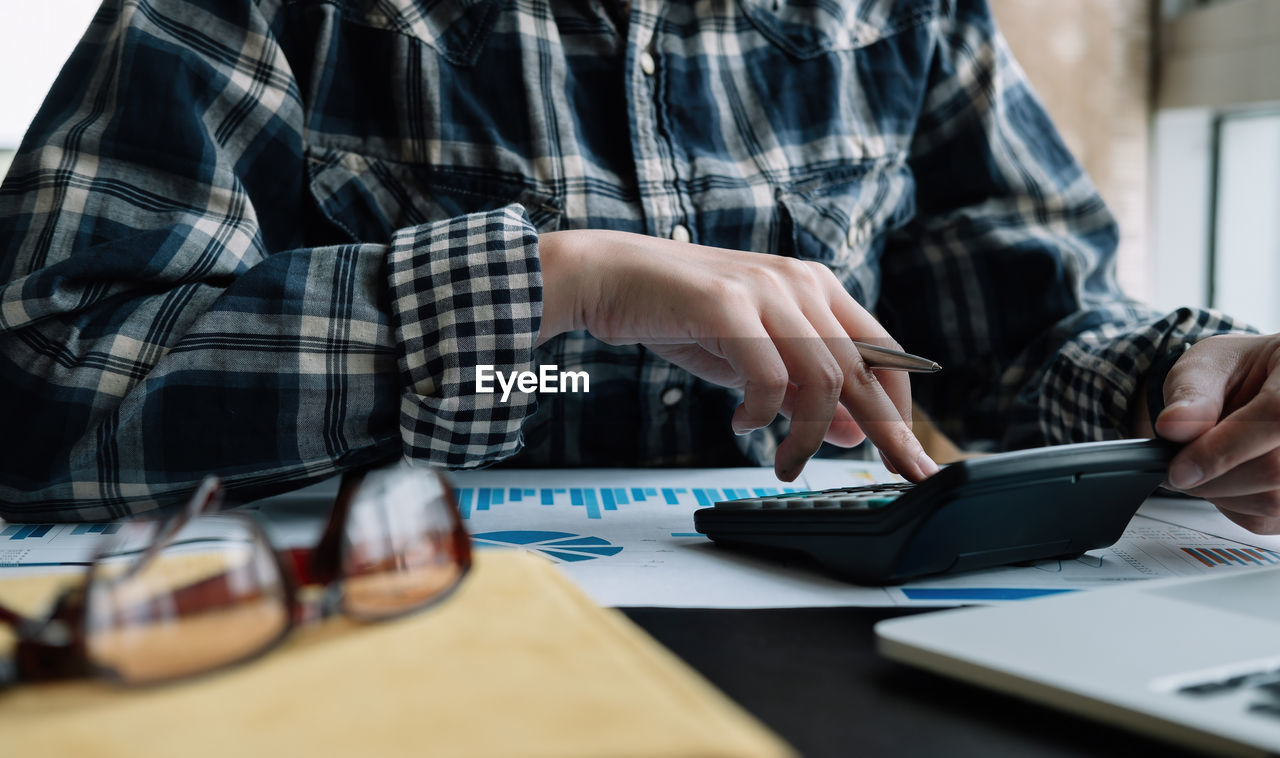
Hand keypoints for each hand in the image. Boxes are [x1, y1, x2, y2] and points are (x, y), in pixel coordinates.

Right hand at [537, 229, 937, 481]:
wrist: (614, 278)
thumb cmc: (684, 316)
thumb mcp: (755, 357)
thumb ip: (803, 388)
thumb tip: (853, 431)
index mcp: (816, 287)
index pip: (883, 351)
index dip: (900, 406)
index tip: (907, 454)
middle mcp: (801, 283)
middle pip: (863, 370)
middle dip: (883, 431)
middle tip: (891, 474)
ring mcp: (767, 291)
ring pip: (822, 380)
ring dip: (808, 435)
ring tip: (784, 462)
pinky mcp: (729, 306)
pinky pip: (769, 378)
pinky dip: (761, 413)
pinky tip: (741, 423)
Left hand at [1145, 334, 1279, 533]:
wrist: (1252, 388)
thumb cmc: (1236, 373)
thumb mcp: (1206, 366)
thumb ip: (1191, 394)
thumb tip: (1174, 427)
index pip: (1275, 417)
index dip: (1223, 448)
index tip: (1179, 467)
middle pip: (1274, 470)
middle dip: (1212, 477)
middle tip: (1177, 468)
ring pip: (1271, 500)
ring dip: (1219, 493)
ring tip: (1200, 465)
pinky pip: (1265, 519)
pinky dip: (1231, 505)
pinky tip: (1222, 478)